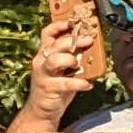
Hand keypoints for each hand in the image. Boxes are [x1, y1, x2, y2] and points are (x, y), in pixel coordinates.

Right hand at [19, 0, 95, 127]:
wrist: (42, 110)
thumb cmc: (55, 86)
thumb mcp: (63, 69)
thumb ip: (73, 57)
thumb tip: (90, 46)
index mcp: (45, 53)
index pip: (48, 33)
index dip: (59, 25)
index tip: (72, 21)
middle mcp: (42, 61)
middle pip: (55, 44)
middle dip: (73, 40)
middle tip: (88, 39)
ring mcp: (44, 74)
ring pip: (55, 60)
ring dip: (71, 59)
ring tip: (80, 65)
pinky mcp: (48, 88)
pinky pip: (65, 82)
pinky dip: (78, 83)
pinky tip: (88, 85)